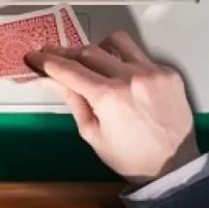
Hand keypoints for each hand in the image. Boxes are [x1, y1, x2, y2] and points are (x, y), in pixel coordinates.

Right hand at [26, 31, 198, 184]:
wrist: (173, 165)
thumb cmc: (130, 157)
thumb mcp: (92, 133)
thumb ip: (72, 100)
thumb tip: (52, 79)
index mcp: (109, 96)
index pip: (69, 69)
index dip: (47, 61)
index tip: (35, 56)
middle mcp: (131, 77)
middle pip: (88, 51)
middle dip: (67, 53)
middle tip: (55, 57)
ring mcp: (152, 72)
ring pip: (116, 42)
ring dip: (97, 49)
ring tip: (92, 63)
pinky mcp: (167, 72)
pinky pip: (139, 55)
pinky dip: (124, 62)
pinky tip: (121, 77)